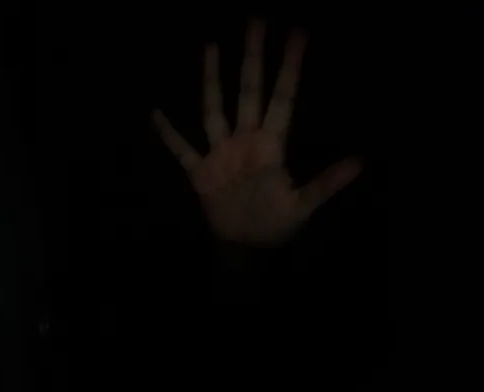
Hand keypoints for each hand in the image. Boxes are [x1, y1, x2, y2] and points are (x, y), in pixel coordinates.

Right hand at [153, 19, 362, 246]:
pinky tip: (155, 114)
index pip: (281, 99)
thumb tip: (359, 162)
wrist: (246, 244)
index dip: (290, 69)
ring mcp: (221, 154)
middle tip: (256, 22)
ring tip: (210, 48)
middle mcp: (245, 141)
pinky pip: (182, 149)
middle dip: (253, 59)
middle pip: (248, 92)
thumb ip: (325, 184)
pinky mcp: (201, 172)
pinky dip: (169, 135)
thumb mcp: (302, 206)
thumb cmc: (275, 224)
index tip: (297, 35)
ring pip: (213, 110)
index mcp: (270, 146)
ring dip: (211, 82)